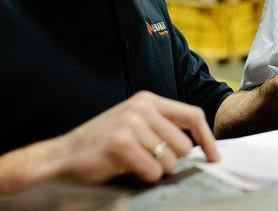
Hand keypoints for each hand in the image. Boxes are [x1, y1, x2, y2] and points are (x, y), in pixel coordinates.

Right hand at [52, 91, 218, 183]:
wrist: (63, 155)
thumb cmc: (103, 144)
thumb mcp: (135, 124)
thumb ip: (163, 127)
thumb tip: (200, 146)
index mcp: (148, 100)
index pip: (192, 115)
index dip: (208, 138)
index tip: (215, 156)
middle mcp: (141, 107)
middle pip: (184, 144)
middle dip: (172, 161)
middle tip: (149, 162)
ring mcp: (131, 124)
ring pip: (169, 160)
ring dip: (156, 170)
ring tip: (134, 163)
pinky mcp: (122, 144)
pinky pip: (152, 171)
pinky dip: (143, 177)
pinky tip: (125, 169)